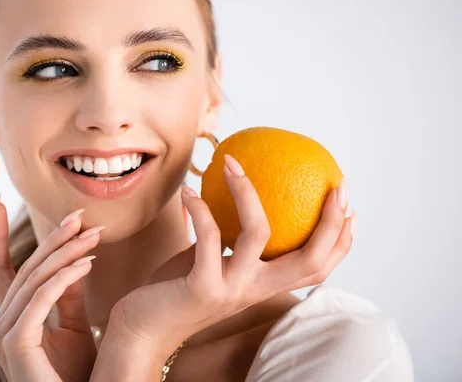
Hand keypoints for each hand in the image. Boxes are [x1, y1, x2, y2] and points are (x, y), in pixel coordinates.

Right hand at [0, 199, 102, 381]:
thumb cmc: (75, 375)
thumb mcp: (72, 327)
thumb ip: (67, 295)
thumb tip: (75, 261)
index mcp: (9, 318)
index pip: (2, 269)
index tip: (2, 203)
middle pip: (25, 268)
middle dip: (52, 239)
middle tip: (78, 214)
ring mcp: (3, 333)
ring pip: (35, 279)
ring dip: (67, 253)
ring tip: (94, 235)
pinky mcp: (16, 342)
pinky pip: (42, 298)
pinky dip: (65, 277)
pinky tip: (88, 262)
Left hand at [109, 155, 354, 358]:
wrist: (144, 330)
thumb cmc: (176, 290)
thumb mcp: (211, 262)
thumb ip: (228, 239)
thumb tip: (237, 195)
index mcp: (263, 285)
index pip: (316, 269)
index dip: (340, 241)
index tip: (349, 208)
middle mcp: (255, 290)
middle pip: (310, 260)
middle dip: (329, 222)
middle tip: (334, 187)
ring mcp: (231, 289)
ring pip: (258, 235)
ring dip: (247, 192)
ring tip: (232, 162)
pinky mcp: (202, 287)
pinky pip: (208, 236)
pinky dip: (200, 208)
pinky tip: (189, 190)